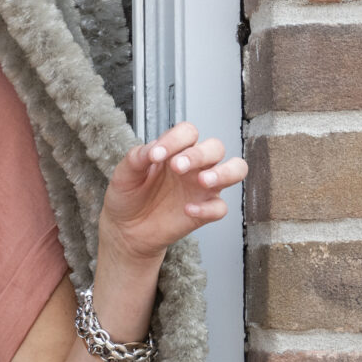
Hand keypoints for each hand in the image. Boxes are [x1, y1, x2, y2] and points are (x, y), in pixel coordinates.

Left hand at [99, 121, 245, 265]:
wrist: (125, 228)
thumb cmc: (129, 195)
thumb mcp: (125, 174)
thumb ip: (137, 157)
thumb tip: (152, 148)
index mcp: (176, 150)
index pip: (188, 132)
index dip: (175, 139)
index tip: (155, 156)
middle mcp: (194, 166)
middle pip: (215, 147)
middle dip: (199, 154)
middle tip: (177, 167)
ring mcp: (202, 188)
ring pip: (236, 170)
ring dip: (224, 172)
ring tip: (202, 180)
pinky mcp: (205, 212)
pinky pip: (220, 207)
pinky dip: (208, 208)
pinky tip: (188, 209)